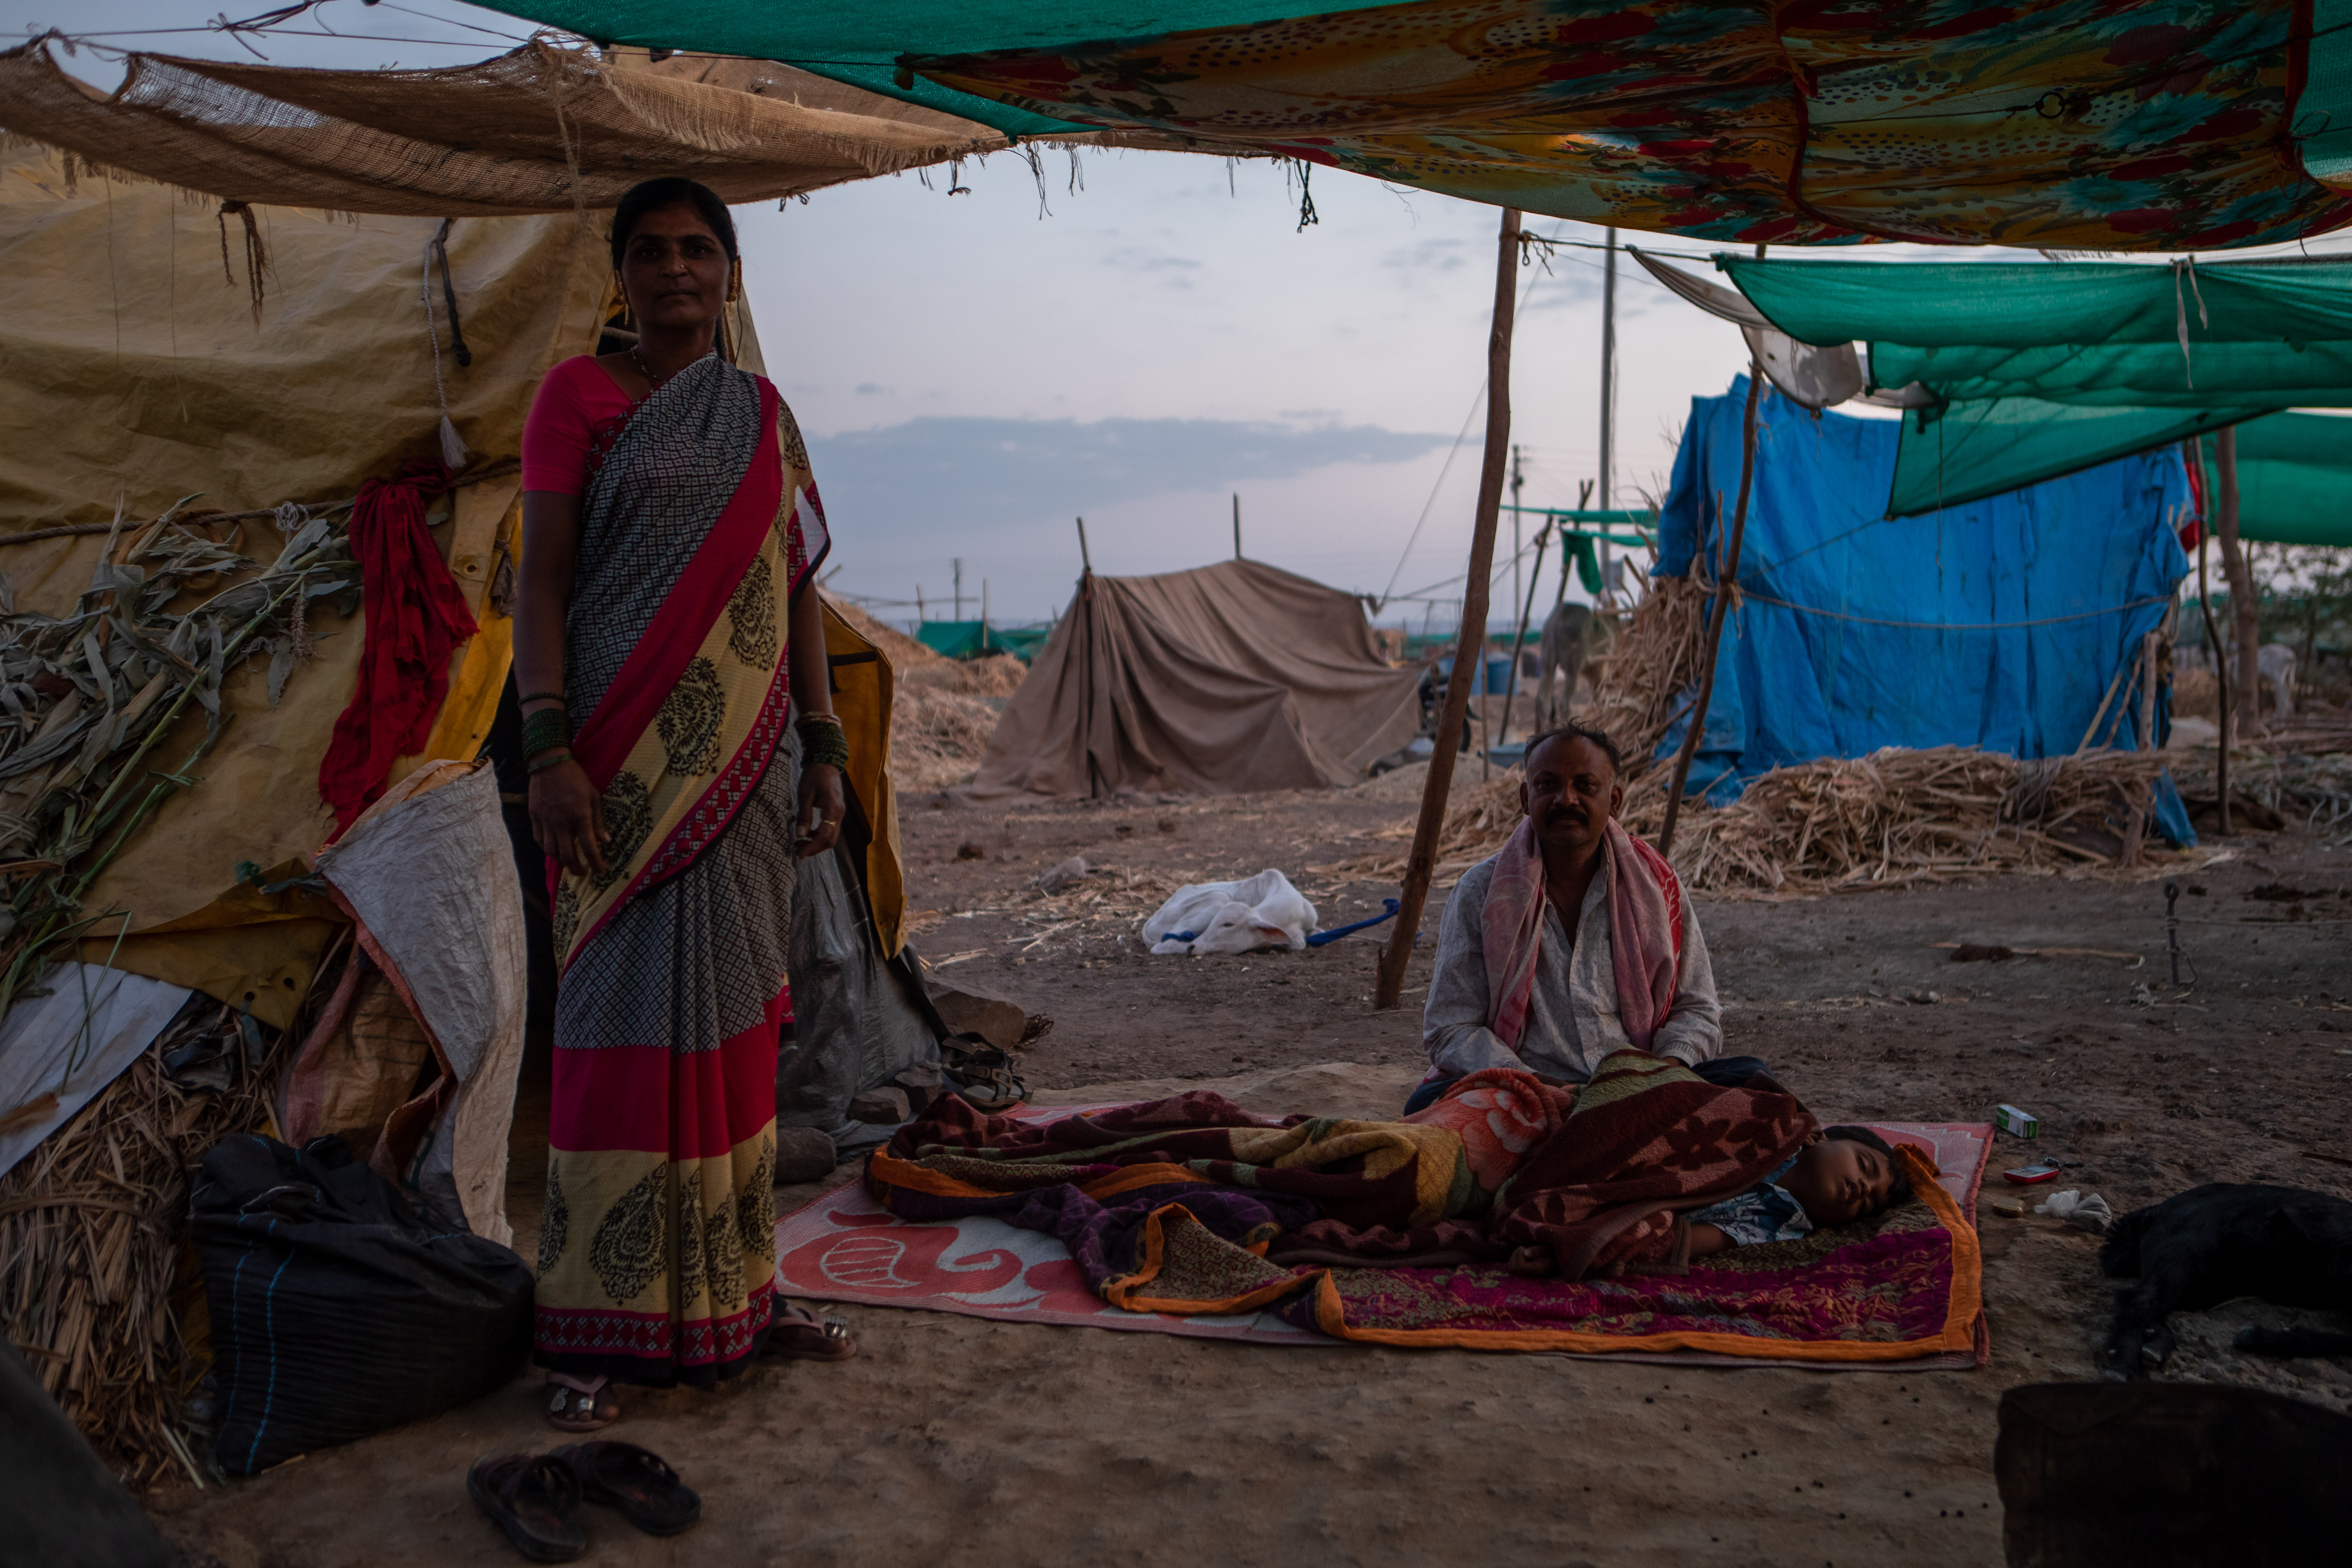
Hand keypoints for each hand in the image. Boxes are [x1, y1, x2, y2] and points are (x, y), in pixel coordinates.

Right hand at [529, 757, 607, 877]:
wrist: (549, 763)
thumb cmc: (575, 778)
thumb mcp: (593, 797)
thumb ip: (598, 821)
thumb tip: (605, 841)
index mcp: (580, 816)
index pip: (588, 847)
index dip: (596, 863)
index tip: (600, 871)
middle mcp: (561, 822)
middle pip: (567, 855)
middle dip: (576, 869)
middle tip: (583, 873)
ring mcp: (545, 820)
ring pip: (550, 851)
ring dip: (560, 862)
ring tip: (569, 864)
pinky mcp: (534, 817)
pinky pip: (538, 840)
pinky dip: (546, 849)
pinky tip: (553, 851)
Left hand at [796, 760, 844, 859]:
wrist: (826, 761)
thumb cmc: (814, 775)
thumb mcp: (805, 794)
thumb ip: (804, 815)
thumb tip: (800, 835)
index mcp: (832, 808)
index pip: (824, 835)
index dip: (812, 847)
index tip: (800, 854)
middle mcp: (839, 813)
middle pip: (830, 840)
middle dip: (814, 849)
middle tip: (797, 851)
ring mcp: (840, 812)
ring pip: (831, 836)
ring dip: (817, 843)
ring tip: (800, 843)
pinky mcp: (837, 811)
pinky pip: (831, 828)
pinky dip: (820, 835)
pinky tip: (808, 833)